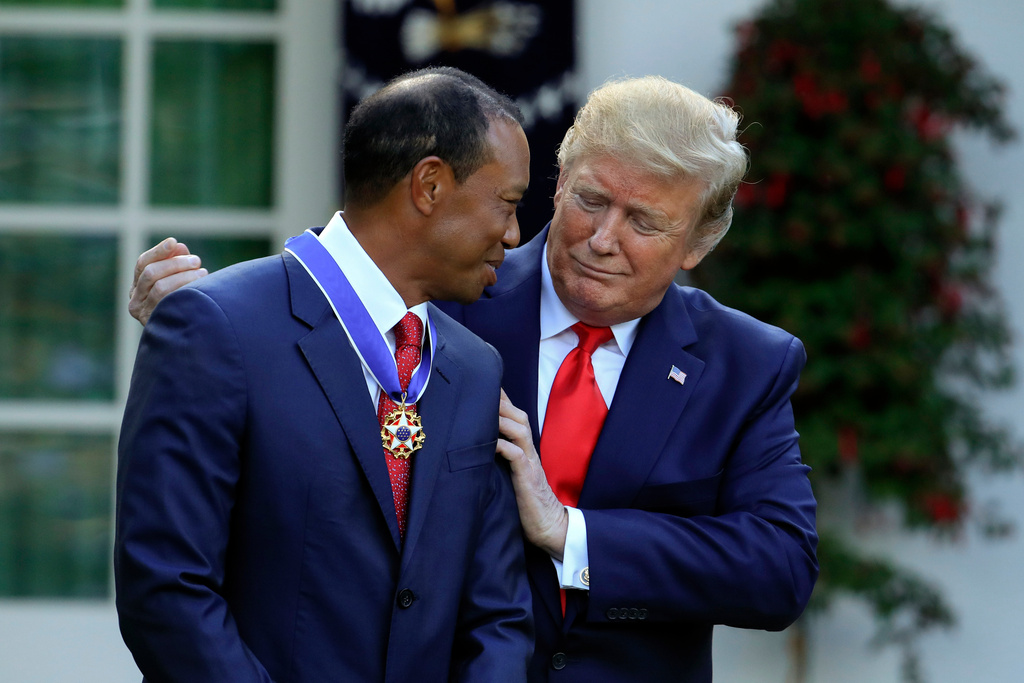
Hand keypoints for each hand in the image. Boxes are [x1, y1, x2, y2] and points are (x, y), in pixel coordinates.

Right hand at [129, 237, 207, 325]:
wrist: (184, 340)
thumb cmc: (182, 304)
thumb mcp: (176, 281)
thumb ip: (175, 263)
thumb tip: (179, 246)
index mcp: (137, 286)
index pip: (142, 263)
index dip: (158, 251)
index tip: (173, 242)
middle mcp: (134, 300)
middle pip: (151, 273)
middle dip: (176, 263)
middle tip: (196, 260)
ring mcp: (142, 313)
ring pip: (160, 287)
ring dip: (183, 276)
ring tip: (202, 273)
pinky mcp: (154, 324)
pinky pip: (168, 304)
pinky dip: (183, 292)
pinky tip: (199, 289)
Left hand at [496, 389, 567, 559]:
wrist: (549, 528)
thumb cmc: (526, 505)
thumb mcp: (510, 478)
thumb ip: (500, 461)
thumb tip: (477, 449)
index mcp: (524, 451)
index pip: (514, 418)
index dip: (502, 401)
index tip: (483, 385)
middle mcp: (528, 452)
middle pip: (518, 416)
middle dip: (501, 400)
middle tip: (480, 385)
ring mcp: (529, 463)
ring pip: (518, 429)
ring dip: (501, 416)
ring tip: (483, 405)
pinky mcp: (527, 478)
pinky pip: (516, 455)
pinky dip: (502, 445)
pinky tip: (489, 440)